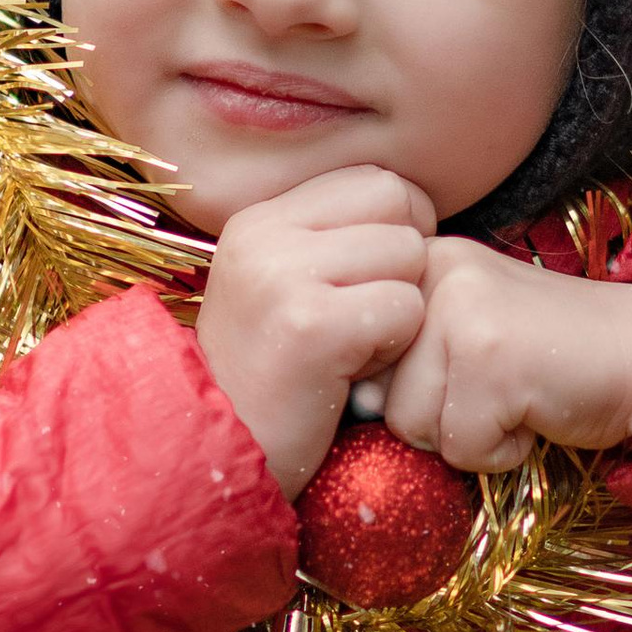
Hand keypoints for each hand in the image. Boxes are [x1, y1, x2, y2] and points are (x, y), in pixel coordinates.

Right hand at [195, 167, 433, 498]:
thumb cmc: (269, 379)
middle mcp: (267, 234)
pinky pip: (407, 308)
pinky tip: (352, 371)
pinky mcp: (311, 325)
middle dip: (407, 261)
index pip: (374, 178)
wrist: (217, 453)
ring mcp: (285, 275)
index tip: (374, 281)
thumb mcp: (282, 287)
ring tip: (354, 345)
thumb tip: (414, 202)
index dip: (400, 225)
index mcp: (260, 219)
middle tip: (370, 314)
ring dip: (402, 308)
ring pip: (411, 254)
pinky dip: (395, 347)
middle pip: (399, 202)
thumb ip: (333, 238)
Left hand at [381, 245, 631, 473]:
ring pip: (412, 425)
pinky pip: (461, 446)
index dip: (407, 388)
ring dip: (468, 434)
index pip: (358, 356)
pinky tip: (535, 410)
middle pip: (379, 396)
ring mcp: (461, 310)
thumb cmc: (549, 357)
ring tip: (515, 396)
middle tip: (498, 385)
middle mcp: (432, 271)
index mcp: (419, 261)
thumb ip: (401, 354)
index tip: (465, 371)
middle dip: (438, 415)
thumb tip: (352, 400)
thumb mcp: (461, 333)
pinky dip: (502, 450)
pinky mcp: (492, 356)